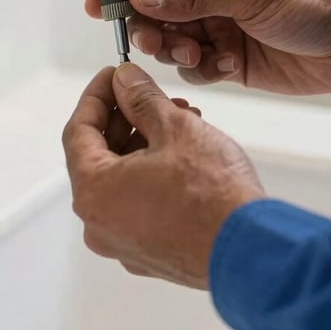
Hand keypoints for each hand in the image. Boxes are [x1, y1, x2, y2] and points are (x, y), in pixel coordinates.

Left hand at [62, 63, 264, 288]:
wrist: (251, 251)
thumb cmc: (212, 193)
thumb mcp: (175, 128)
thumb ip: (141, 99)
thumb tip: (125, 80)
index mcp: (94, 193)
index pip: (78, 131)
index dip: (97, 96)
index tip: (114, 75)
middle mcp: (99, 224)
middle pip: (99, 156)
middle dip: (127, 119)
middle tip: (150, 94)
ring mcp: (124, 244)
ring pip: (123, 180)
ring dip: (145, 144)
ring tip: (181, 120)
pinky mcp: (150, 253)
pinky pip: (139, 204)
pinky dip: (154, 174)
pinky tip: (185, 154)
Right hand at [85, 0, 330, 94]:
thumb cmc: (315, 0)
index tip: (102, 3)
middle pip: (157, 8)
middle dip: (150, 26)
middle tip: (153, 39)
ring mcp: (219, 27)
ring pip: (172, 40)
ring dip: (176, 50)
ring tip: (198, 53)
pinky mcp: (228, 60)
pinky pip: (195, 66)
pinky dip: (202, 69)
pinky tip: (224, 66)